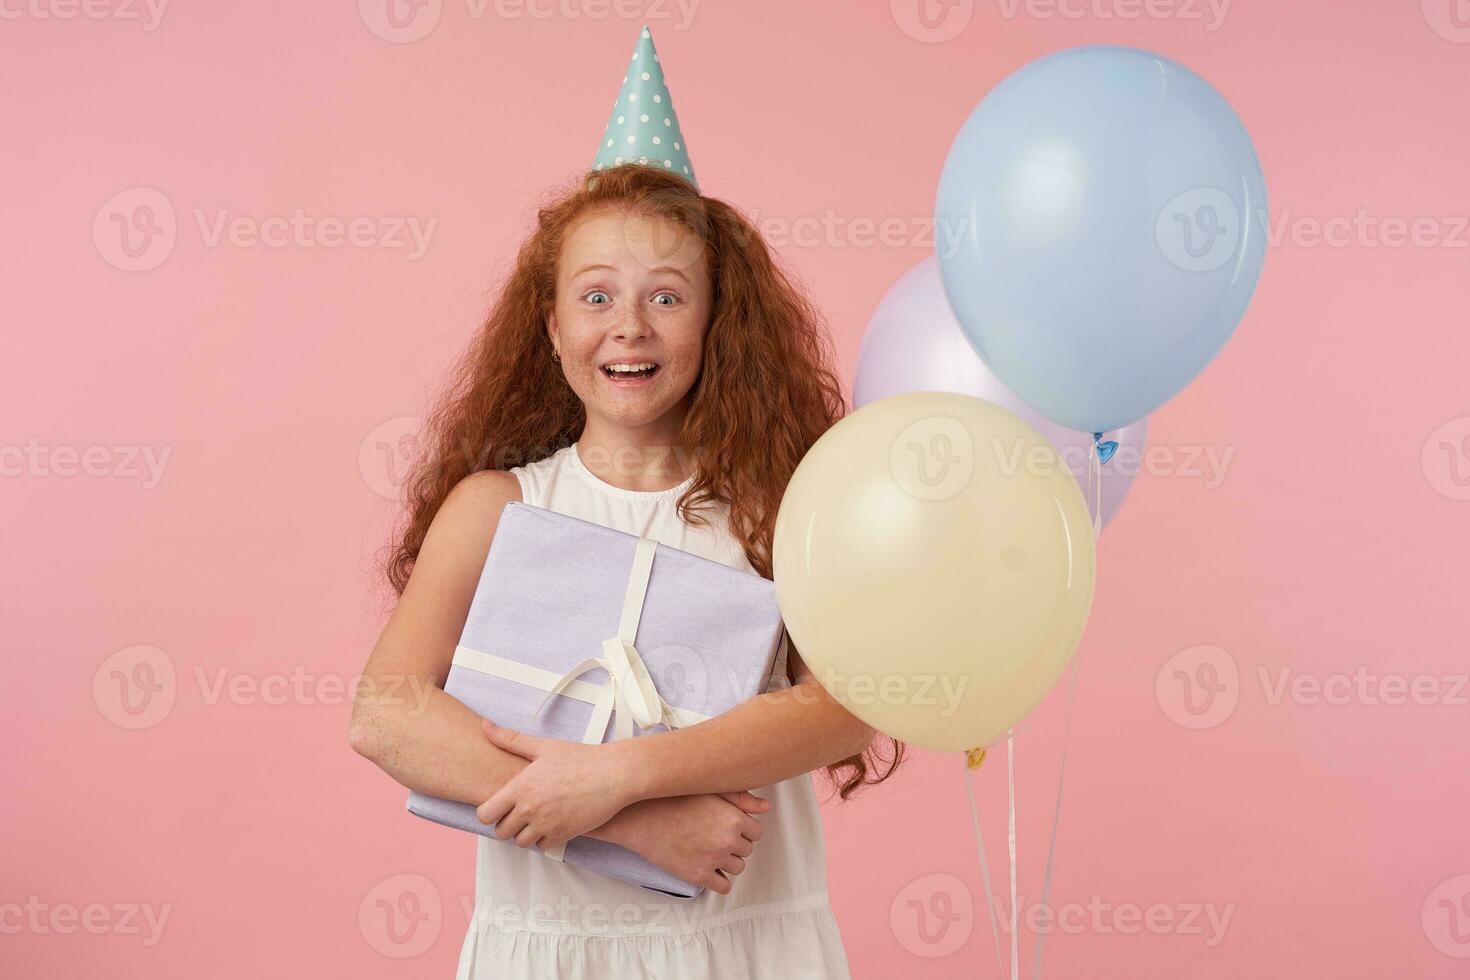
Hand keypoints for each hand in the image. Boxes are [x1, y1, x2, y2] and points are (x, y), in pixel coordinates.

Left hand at [476, 718, 636, 849]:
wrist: (613, 774)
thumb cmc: (580, 758)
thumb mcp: (543, 746)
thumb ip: (511, 739)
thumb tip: (486, 726)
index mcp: (521, 787)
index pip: (485, 814)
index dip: (489, 811)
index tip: (498, 806)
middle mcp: (530, 809)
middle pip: (501, 832)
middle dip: (506, 824)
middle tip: (517, 813)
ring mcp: (546, 824)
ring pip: (521, 842)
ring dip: (524, 833)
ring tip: (534, 818)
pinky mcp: (563, 835)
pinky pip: (542, 846)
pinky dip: (544, 838)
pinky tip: (551, 823)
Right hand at [601, 791, 769, 894]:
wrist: (642, 817)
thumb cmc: (674, 799)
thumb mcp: (710, 790)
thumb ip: (741, 798)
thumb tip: (766, 807)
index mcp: (733, 818)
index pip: (756, 832)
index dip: (743, 829)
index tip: (729, 827)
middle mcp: (727, 840)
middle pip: (746, 850)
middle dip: (734, 845)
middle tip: (714, 836)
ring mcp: (714, 859)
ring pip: (737, 868)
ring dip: (727, 862)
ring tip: (708, 850)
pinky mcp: (698, 875)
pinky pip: (723, 887)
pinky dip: (719, 881)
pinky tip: (708, 869)